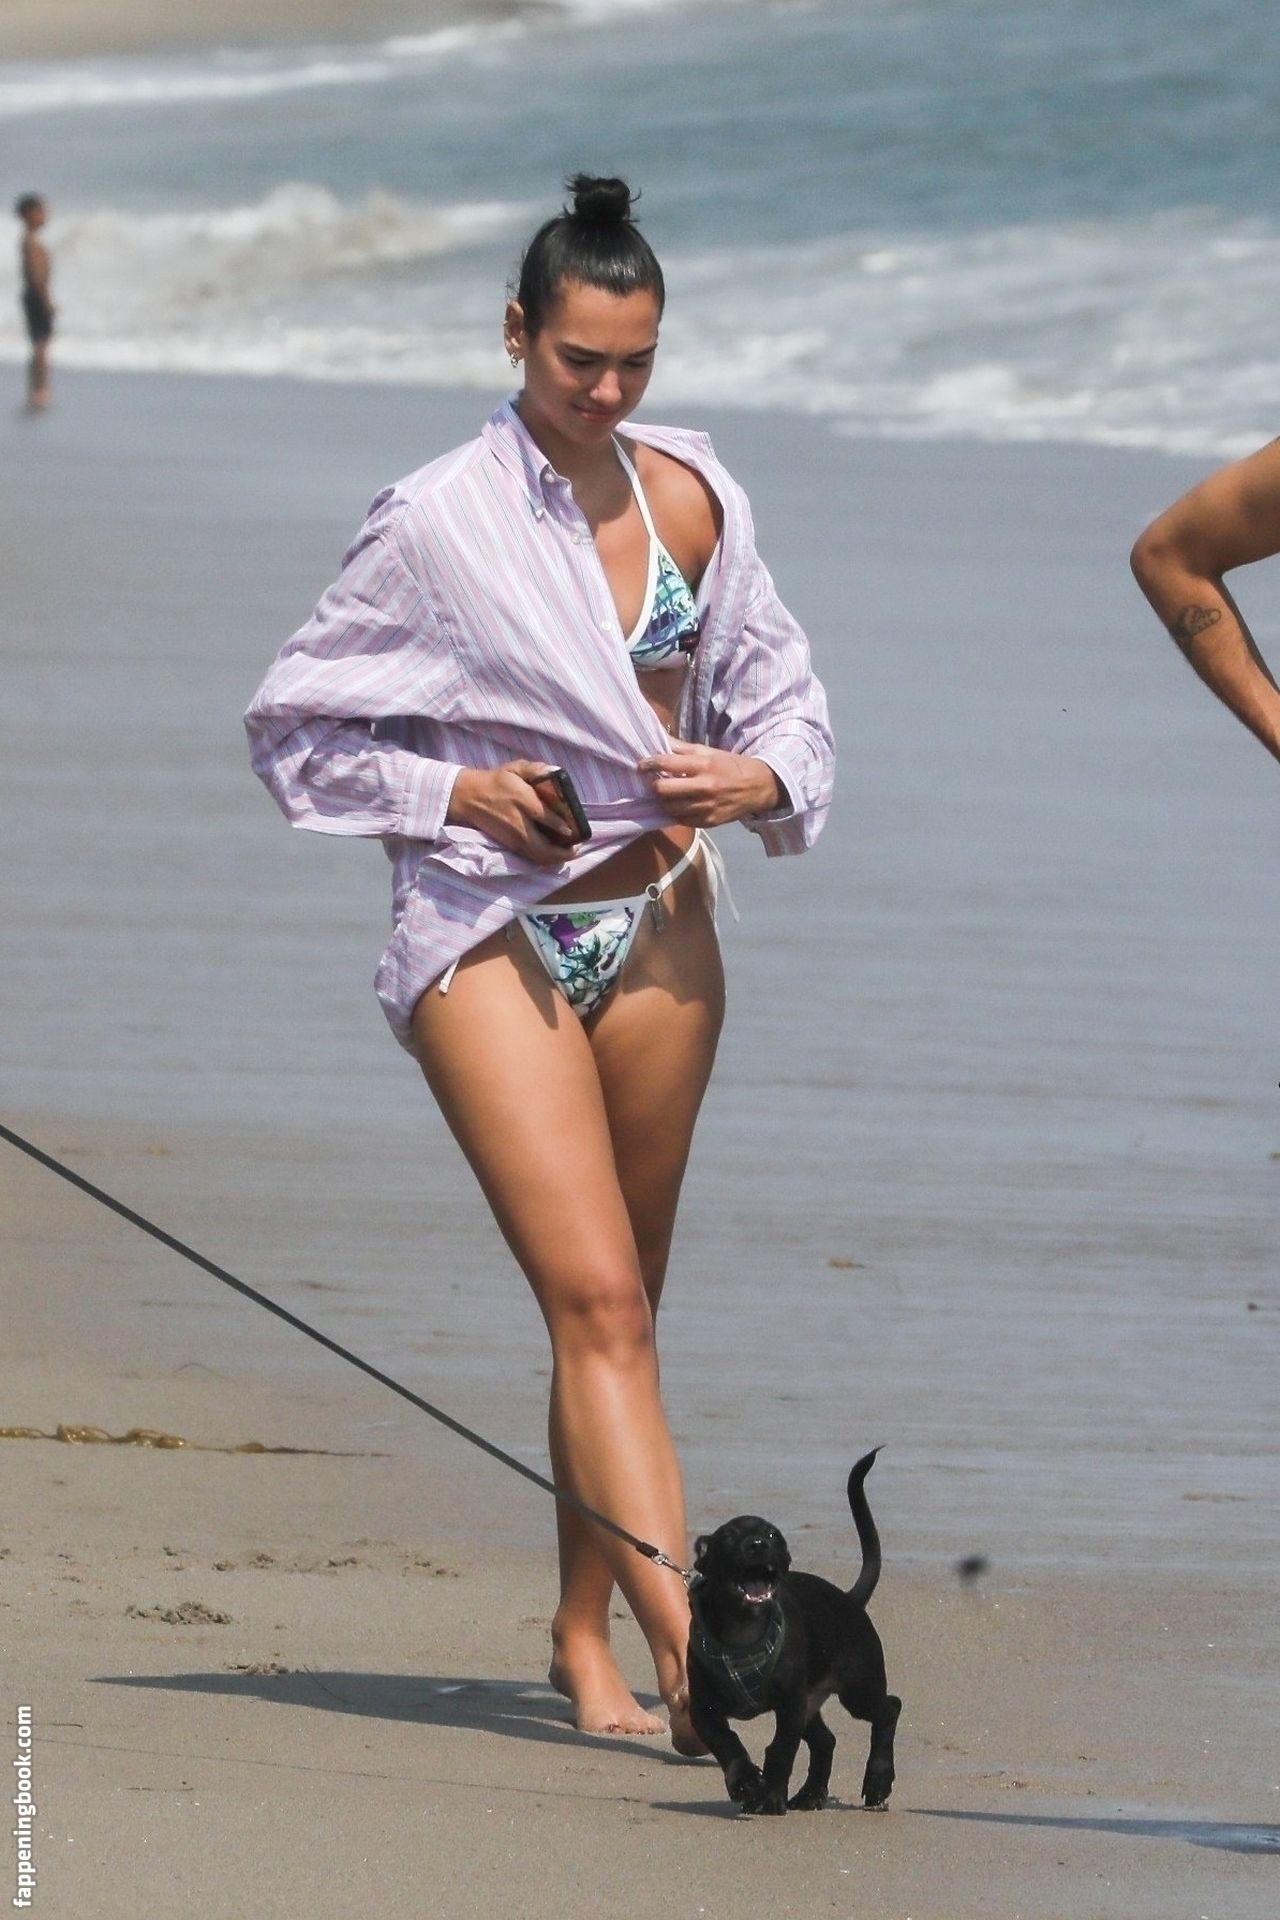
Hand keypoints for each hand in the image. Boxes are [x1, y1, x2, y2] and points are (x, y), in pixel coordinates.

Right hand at [445, 760, 577, 864]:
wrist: (469, 798)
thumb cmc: (497, 781)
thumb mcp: (515, 768)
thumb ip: (536, 769)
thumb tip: (556, 771)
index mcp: (521, 800)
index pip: (542, 816)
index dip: (559, 825)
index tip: (571, 830)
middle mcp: (518, 823)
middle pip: (543, 847)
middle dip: (563, 852)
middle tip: (576, 846)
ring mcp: (513, 838)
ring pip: (538, 856)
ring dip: (555, 858)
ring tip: (568, 852)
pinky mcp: (510, 845)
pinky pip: (531, 857)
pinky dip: (545, 859)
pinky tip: (553, 854)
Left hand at [637, 738, 782, 825]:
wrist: (758, 787)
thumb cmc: (729, 766)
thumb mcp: (708, 752)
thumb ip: (682, 748)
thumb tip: (658, 738)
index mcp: (704, 765)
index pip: (667, 763)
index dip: (649, 764)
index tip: (641, 765)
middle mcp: (705, 787)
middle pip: (663, 790)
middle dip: (655, 785)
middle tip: (656, 782)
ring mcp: (706, 807)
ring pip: (669, 807)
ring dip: (665, 801)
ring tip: (669, 794)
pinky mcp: (709, 822)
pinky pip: (681, 820)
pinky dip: (677, 812)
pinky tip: (681, 805)